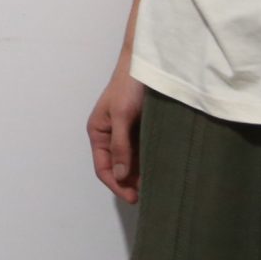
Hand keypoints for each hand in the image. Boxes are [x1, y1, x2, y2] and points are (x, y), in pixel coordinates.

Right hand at [88, 66, 147, 203]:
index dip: (117, 185)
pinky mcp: (142, 127)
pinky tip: (162, 168)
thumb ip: (121, 146)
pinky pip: (144, 150)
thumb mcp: (122, 116)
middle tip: (150, 195)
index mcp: (98, 132)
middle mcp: (110, 135)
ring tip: (157, 185)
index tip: (134, 198)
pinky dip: (150, 161)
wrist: (148, 61)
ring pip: (132, 160)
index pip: (103, 168)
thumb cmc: (129, 85)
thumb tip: (121, 176)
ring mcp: (127, 132)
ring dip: (141, 173)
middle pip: (118, 167)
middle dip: (130, 182)